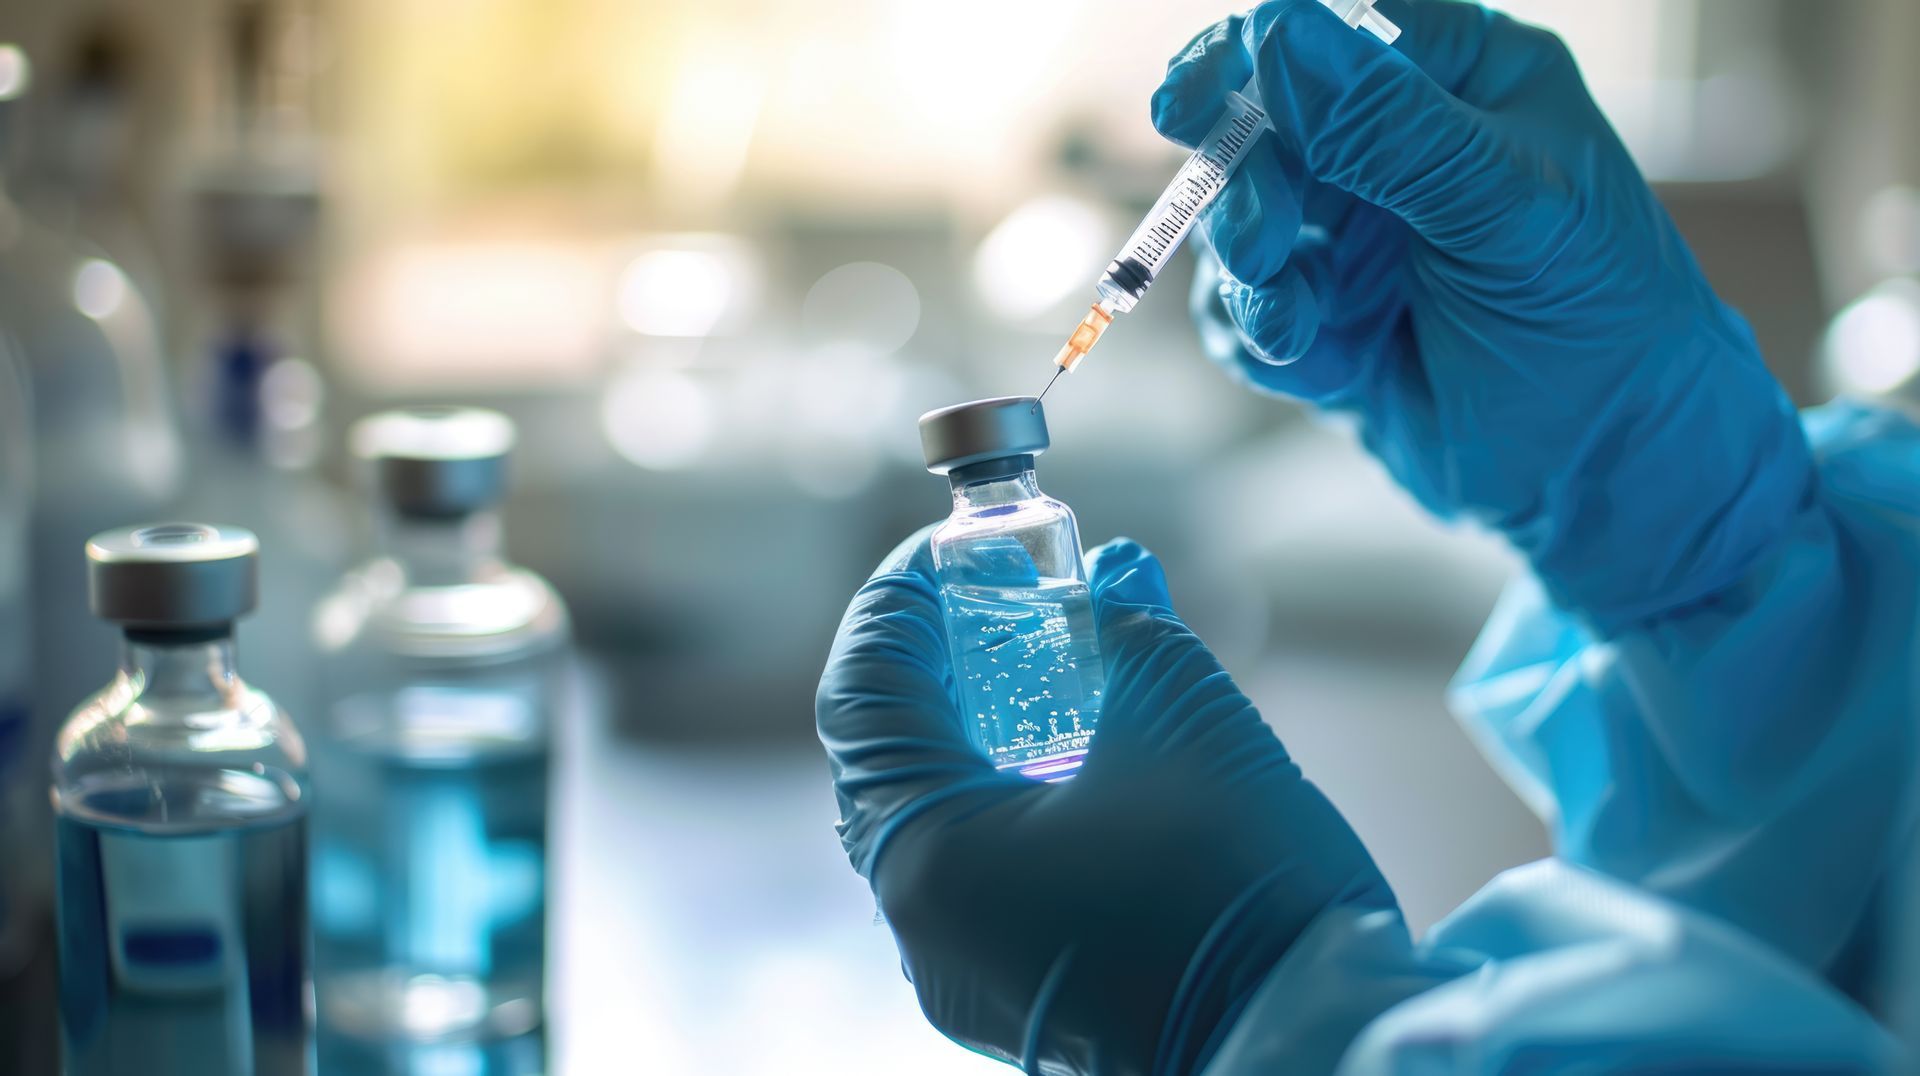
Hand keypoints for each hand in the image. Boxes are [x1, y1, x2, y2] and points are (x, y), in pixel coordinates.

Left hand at [817, 535, 1389, 1074]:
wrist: (1311, 1039)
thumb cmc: (1241, 886)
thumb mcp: (1187, 725)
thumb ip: (1133, 629)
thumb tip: (1117, 566)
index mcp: (929, 854)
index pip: (865, 694)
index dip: (897, 603)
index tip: (949, 552)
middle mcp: (919, 923)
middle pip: (886, 760)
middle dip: (934, 666)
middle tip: (996, 602)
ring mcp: (959, 973)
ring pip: (926, 823)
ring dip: (967, 735)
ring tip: (1036, 668)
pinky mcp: (1009, 998)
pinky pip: (967, 879)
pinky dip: (997, 805)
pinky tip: (1063, 761)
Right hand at [1157, 0, 1811, 630]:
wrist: (1607, 481)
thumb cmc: (1601, 329)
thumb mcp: (1505, 211)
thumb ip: (1389, 127)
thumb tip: (1278, 34)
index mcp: (1466, 82)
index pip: (1334, 32)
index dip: (1251, 55)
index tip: (1189, 103)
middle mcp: (1401, 149)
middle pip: (1265, 128)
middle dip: (1250, 191)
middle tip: (1268, 248)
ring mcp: (1358, 237)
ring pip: (1241, 222)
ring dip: (1251, 275)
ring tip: (1297, 326)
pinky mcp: (1326, 318)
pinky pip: (1243, 308)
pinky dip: (1259, 335)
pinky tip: (1313, 365)